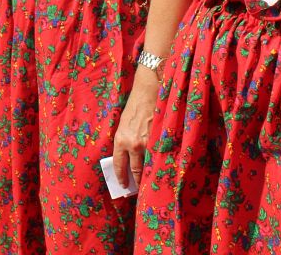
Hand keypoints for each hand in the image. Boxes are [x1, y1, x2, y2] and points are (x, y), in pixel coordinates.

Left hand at [112, 71, 159, 186]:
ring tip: (150, 180)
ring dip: (149, 173)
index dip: (121, 177)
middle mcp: (133, 145)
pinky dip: (159, 162)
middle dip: (136, 179)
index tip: (123, 184)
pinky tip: (161, 168)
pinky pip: (159, 157)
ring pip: (148, 165)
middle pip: (135, 169)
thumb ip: (124, 141)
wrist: (148, 93)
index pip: (119, 164)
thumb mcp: (123, 125)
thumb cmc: (134, 107)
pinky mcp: (160, 140)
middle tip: (137, 187)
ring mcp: (148, 144)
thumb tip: (127, 158)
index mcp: (120, 140)